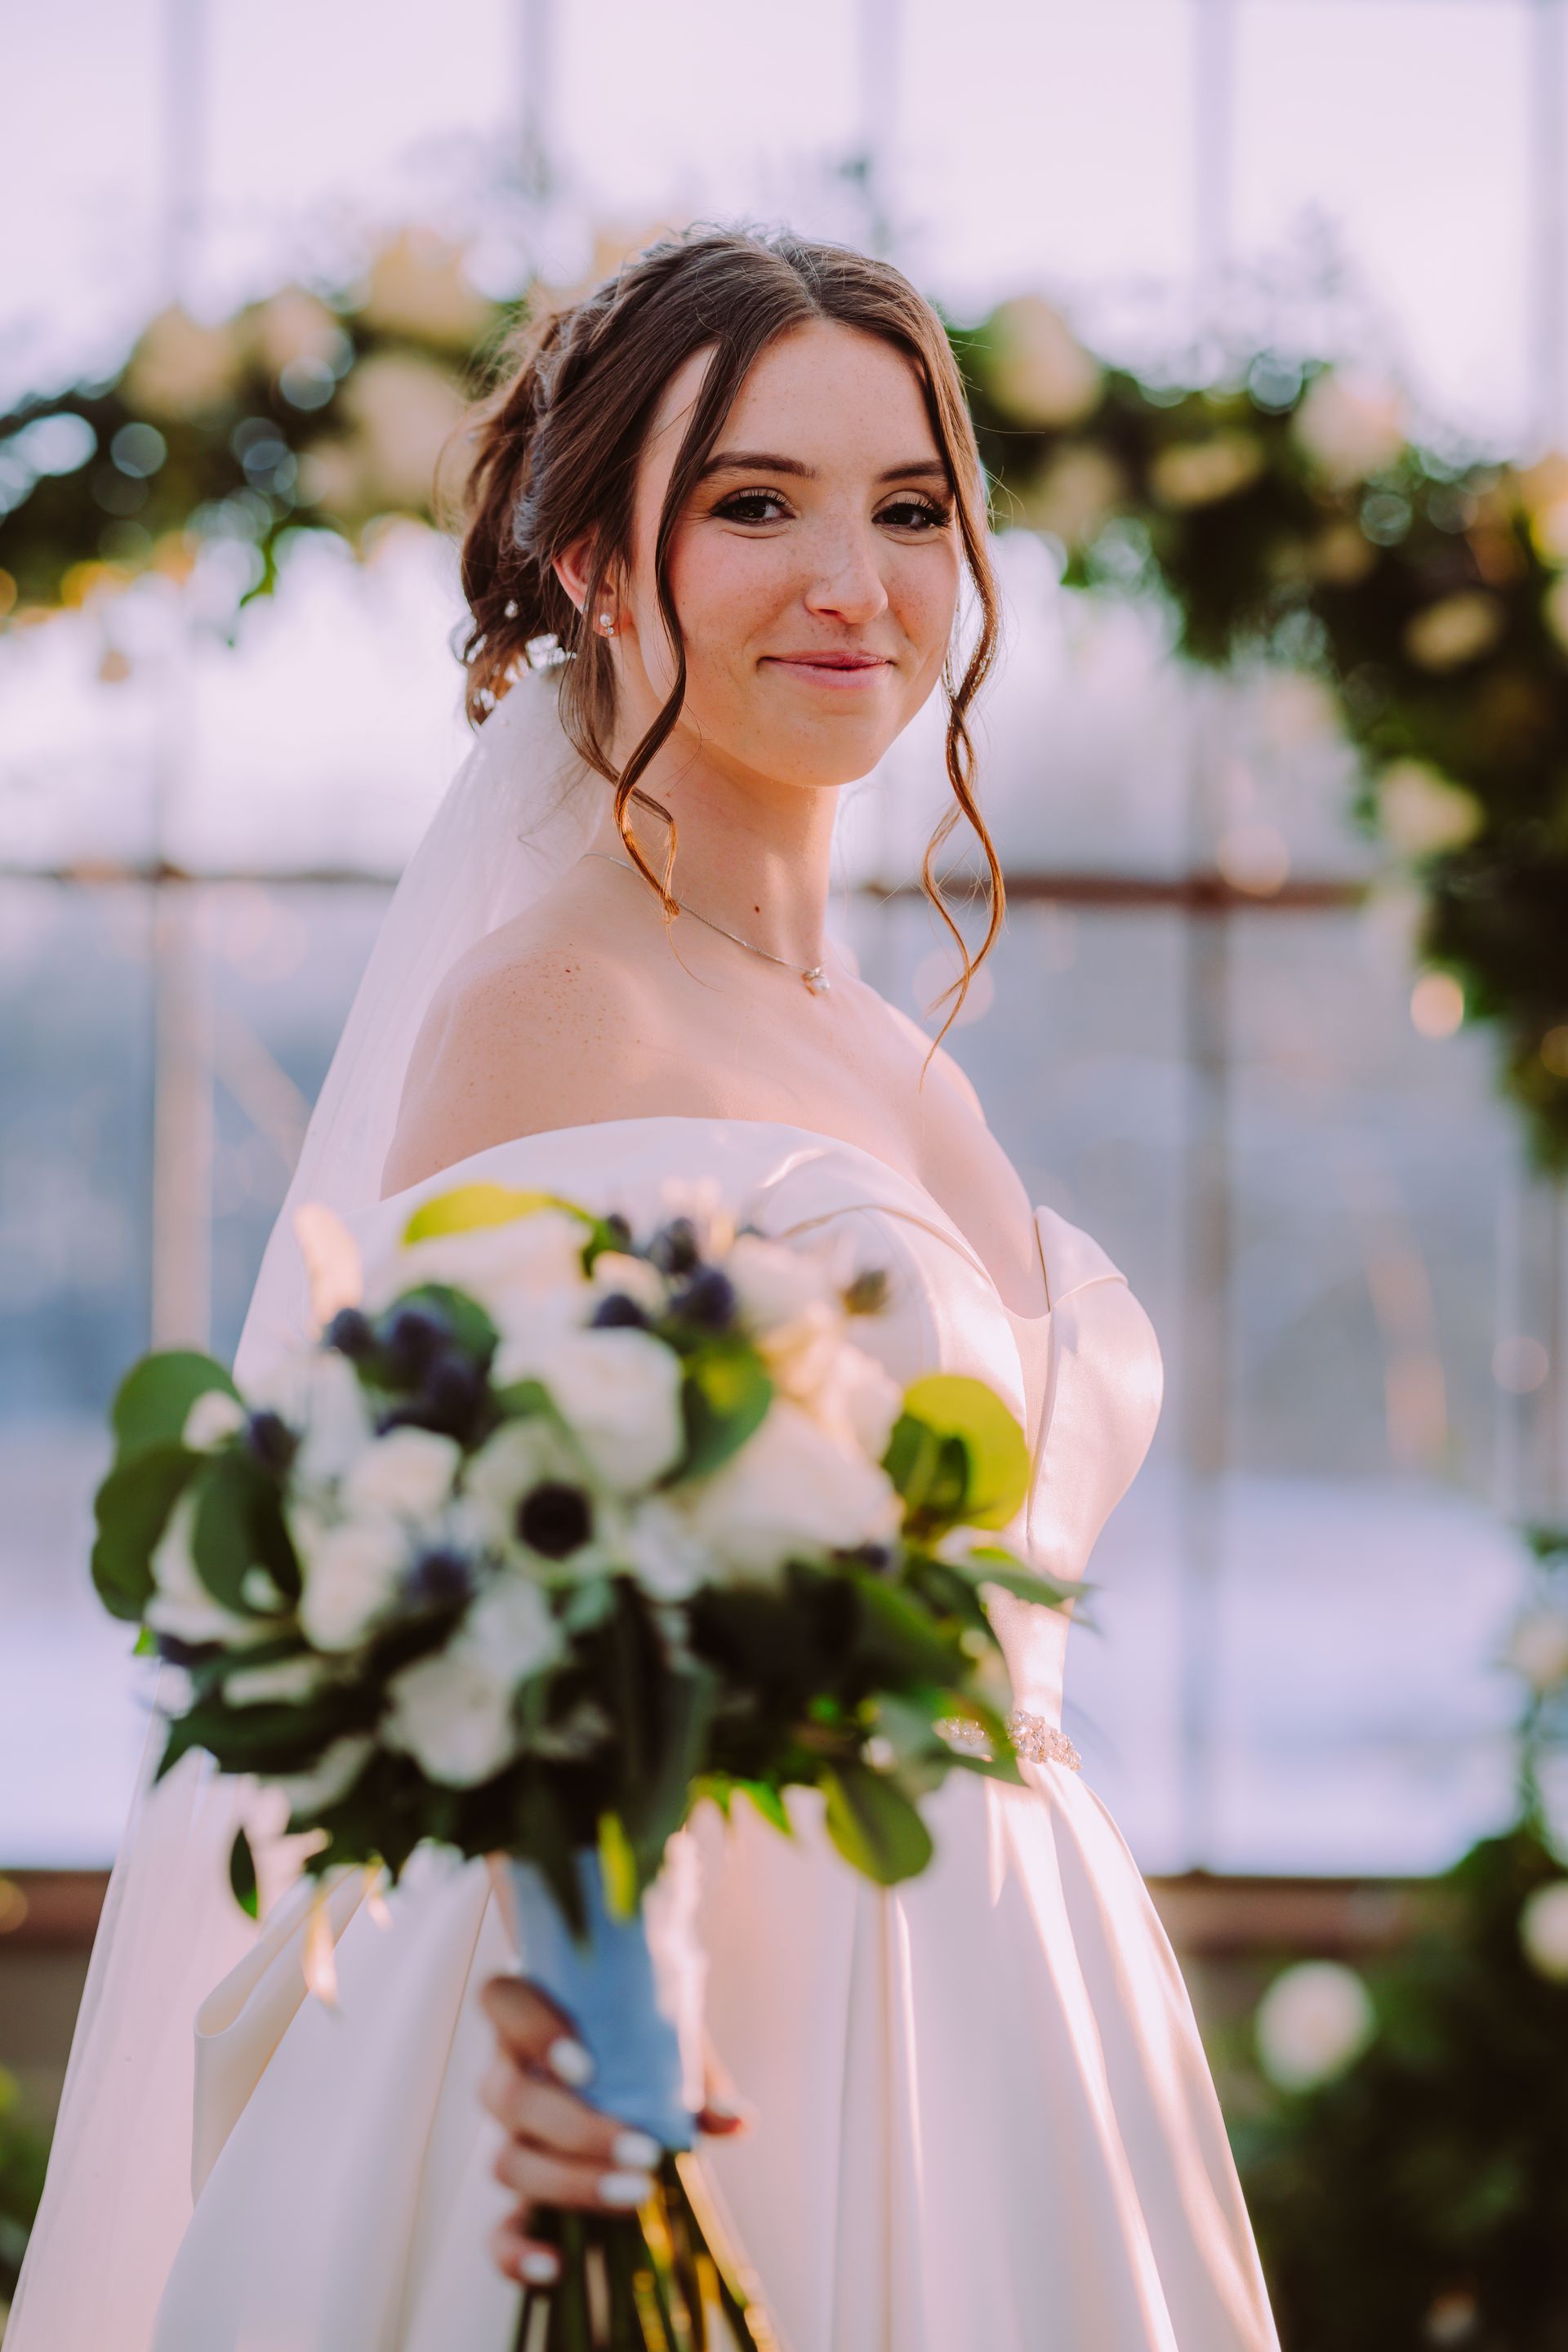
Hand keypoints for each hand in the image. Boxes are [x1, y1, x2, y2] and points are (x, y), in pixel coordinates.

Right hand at [479, 1972, 750, 2288]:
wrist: (633, 2056)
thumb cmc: (647, 2034)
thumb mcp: (672, 2036)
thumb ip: (699, 2072)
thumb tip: (736, 2120)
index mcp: (532, 2012)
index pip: (501, 2000)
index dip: (531, 2031)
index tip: (586, 2066)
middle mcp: (509, 2072)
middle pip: (509, 2098)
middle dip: (575, 2129)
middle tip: (642, 2151)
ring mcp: (511, 2136)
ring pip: (507, 2163)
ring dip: (570, 2184)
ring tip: (635, 2194)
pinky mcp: (522, 2195)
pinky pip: (498, 2232)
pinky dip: (517, 2254)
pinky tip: (556, 2268)